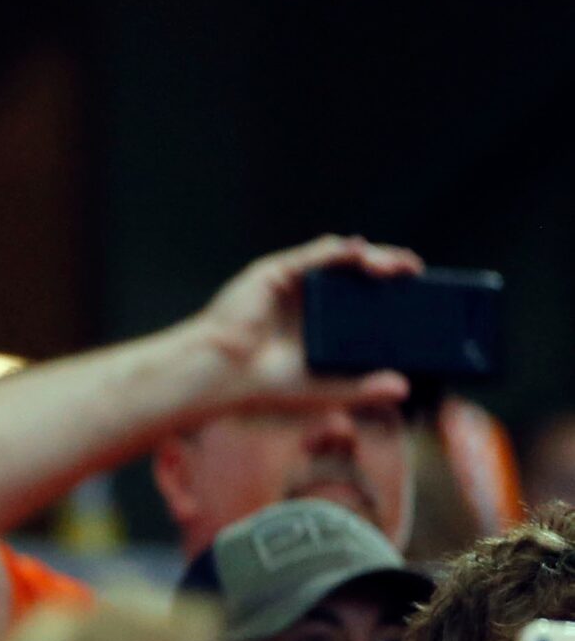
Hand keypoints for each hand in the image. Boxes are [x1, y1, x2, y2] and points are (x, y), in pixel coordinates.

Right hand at [180, 234, 422, 416]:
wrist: (219, 375)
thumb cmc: (262, 386)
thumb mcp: (324, 390)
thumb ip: (362, 388)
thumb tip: (403, 387)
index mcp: (323, 323)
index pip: (365, 298)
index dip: (394, 292)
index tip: (421, 293)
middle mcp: (310, 299)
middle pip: (359, 273)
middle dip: (390, 268)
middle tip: (414, 274)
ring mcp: (293, 283)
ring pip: (342, 258)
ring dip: (372, 257)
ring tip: (393, 268)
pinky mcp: (276, 272)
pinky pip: (315, 254)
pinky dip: (340, 250)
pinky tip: (360, 254)